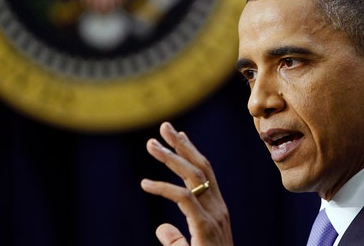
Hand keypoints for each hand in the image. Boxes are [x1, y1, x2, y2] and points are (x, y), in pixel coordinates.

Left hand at [141, 122, 232, 245]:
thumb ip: (176, 239)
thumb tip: (161, 227)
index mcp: (217, 210)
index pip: (206, 173)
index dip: (191, 152)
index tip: (177, 136)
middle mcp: (218, 209)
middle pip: (201, 168)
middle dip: (182, 145)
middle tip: (164, 127)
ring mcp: (214, 217)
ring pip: (193, 177)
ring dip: (171, 158)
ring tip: (151, 145)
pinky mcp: (205, 227)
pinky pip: (183, 199)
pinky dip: (163, 188)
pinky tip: (145, 184)